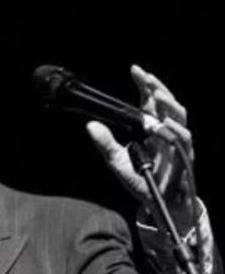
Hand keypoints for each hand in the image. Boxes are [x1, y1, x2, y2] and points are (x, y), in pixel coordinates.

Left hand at [86, 65, 194, 229]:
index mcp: (152, 129)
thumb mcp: (117, 160)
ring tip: (156, 95)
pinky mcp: (184, 158)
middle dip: (157, 89)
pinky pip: (183, 142)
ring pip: (179, 118)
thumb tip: (90, 126)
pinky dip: (176, 132)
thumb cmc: (141, 179)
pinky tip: (167, 124)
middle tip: (146, 77)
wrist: (157, 202)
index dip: (145, 85)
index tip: (135, 71)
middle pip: (166, 104)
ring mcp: (177, 143)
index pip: (150, 102)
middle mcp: (167, 132)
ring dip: (168, 105)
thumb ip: (105, 143)